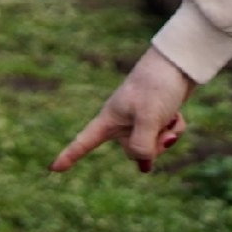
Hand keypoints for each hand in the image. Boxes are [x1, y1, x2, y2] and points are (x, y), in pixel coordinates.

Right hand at [51, 47, 194, 173]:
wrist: (177, 62)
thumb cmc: (156, 86)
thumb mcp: (148, 118)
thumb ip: (142, 145)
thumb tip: (143, 165)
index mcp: (110, 119)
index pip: (85, 141)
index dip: (70, 155)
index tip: (54, 169)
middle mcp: (122, 122)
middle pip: (132, 151)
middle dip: (152, 146)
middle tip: (162, 131)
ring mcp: (139, 120)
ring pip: (153, 145)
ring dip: (167, 136)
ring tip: (170, 117)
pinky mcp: (156, 117)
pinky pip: (165, 135)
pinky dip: (174, 128)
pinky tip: (176, 114)